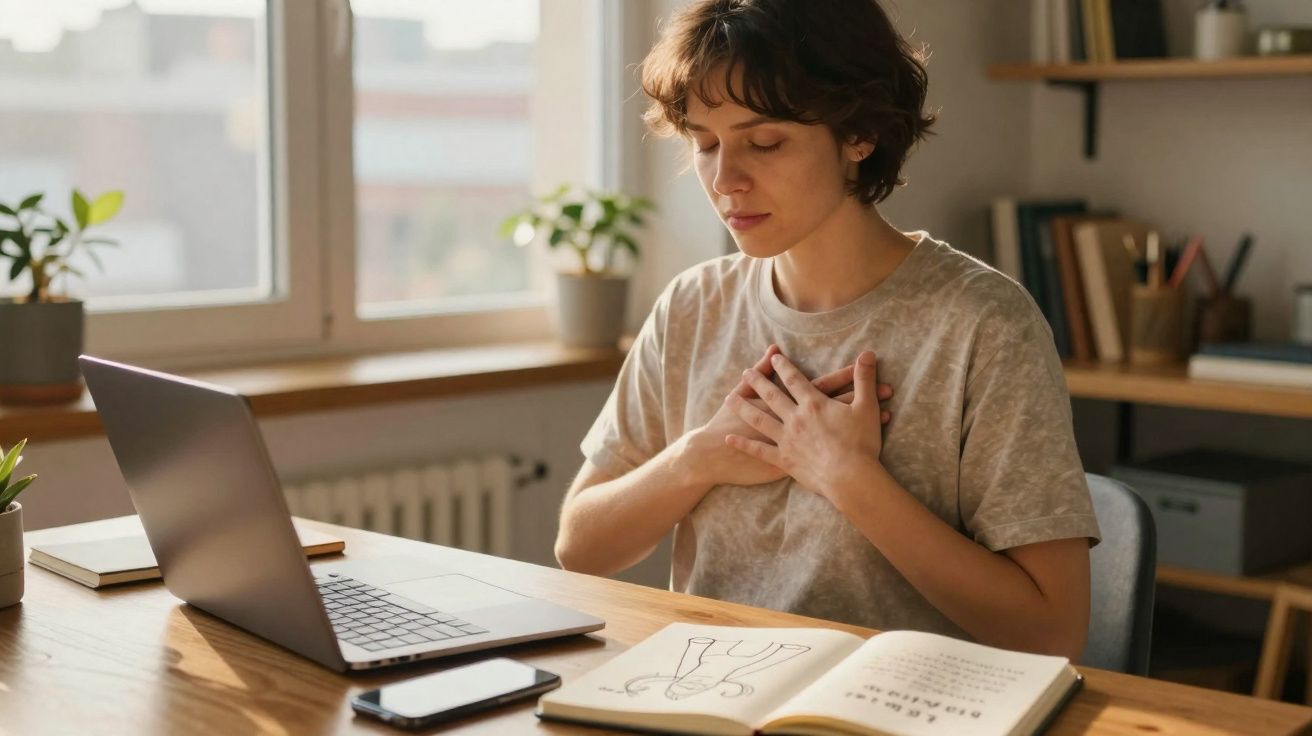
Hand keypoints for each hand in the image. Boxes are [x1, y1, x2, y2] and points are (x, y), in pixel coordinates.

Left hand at [723, 351, 884, 503]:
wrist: (851, 477)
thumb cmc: (861, 442)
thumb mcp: (867, 406)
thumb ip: (864, 379)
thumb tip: (868, 353)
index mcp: (814, 404)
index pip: (795, 380)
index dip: (784, 367)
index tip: (774, 357)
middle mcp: (796, 418)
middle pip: (772, 396)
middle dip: (758, 382)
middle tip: (745, 372)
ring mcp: (787, 440)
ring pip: (759, 419)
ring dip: (743, 407)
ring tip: (729, 398)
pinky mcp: (784, 460)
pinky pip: (759, 451)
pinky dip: (744, 444)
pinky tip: (730, 438)